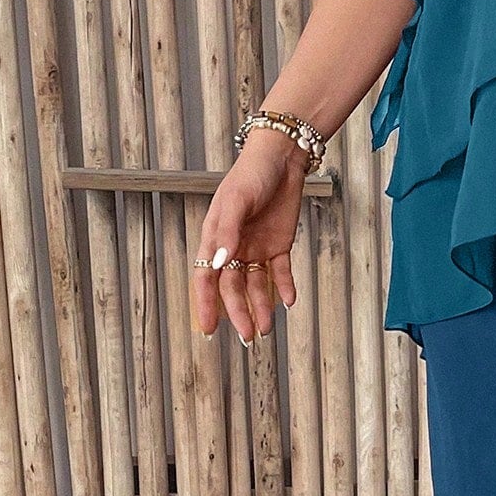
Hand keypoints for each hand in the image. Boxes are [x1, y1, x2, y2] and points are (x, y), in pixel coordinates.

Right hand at [192, 131, 305, 342]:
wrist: (282, 159)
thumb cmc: (251, 175)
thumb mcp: (237, 201)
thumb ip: (228, 232)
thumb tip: (220, 263)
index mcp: (216, 238)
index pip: (207, 278)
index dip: (205, 304)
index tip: (208, 329)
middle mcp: (234, 248)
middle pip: (234, 288)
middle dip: (239, 312)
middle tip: (248, 336)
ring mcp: (256, 248)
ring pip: (257, 285)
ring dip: (261, 307)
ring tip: (267, 329)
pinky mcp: (279, 245)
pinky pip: (281, 272)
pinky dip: (285, 286)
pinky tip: (290, 301)